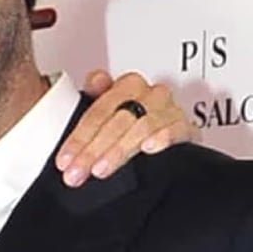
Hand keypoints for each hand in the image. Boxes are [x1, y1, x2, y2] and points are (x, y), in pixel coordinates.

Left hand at [55, 70, 195, 186]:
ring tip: (101, 169)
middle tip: (78, 171)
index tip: (65, 159)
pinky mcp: (186, 128)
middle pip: (117, 120)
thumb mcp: (104, 115)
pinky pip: (177, 128)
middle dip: (93, 149)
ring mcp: (168, 110)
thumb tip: (94, 80)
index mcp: (126, 85)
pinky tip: (148, 148)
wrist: (162, 137)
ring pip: (142, 125)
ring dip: (119, 150)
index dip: (79, 136)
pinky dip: (162, 137)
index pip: (98, 110)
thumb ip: (93, 99)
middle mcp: (149, 94)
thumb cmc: (128, 124)